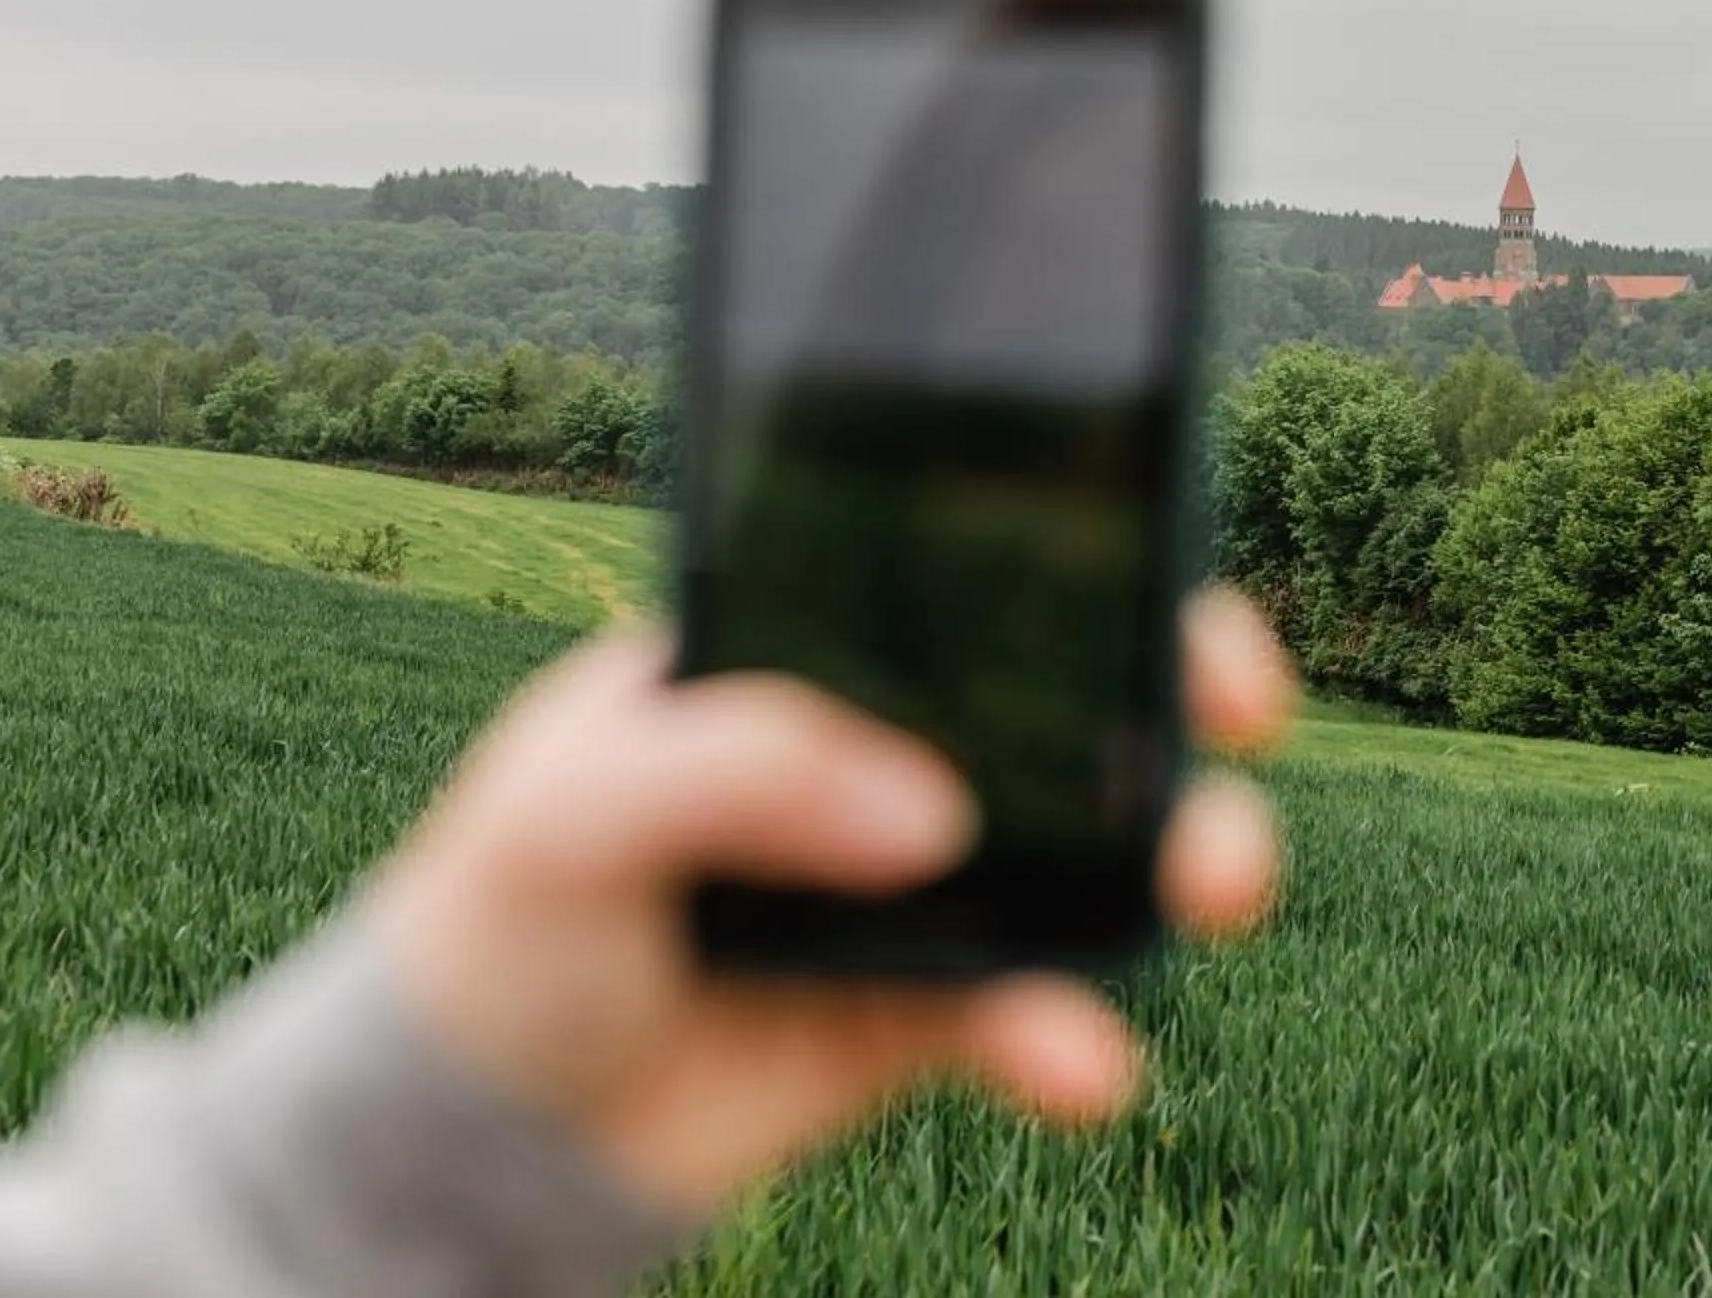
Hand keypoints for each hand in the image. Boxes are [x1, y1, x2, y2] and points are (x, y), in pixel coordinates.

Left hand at [366, 590, 1296, 1216]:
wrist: (475, 1141)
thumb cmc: (495, 925)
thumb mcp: (562, 807)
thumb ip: (736, 771)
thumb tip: (935, 818)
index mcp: (803, 655)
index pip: (969, 579)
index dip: (1096, 571)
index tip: (1176, 599)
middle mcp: (882, 751)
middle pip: (1074, 701)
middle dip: (1182, 707)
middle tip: (1236, 726)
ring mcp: (916, 881)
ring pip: (1094, 853)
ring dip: (1182, 862)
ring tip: (1217, 894)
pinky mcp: (925, 1012)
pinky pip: (1037, 1009)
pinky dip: (1076, 1035)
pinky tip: (1080, 1066)